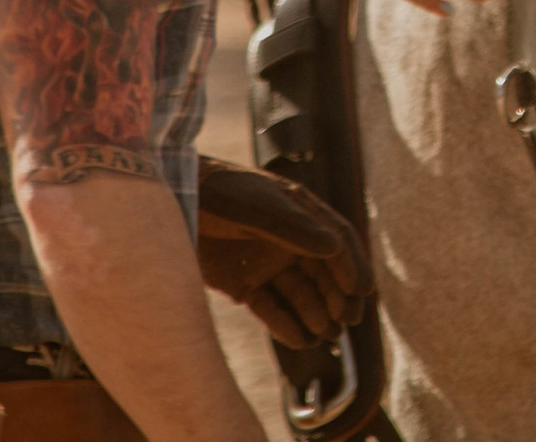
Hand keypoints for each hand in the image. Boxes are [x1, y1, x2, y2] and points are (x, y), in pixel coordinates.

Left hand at [194, 157, 370, 348]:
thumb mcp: (257, 208)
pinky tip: (303, 341)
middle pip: (323, 273)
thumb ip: (293, 228)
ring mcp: (267, 264)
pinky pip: (272, 309)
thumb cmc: (219, 195)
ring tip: (327, 334)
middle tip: (349, 319)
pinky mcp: (245, 286)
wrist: (174, 205)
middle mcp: (289, 241)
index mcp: (300, 213)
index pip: (336, 240)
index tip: (361, 290)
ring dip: (317, 314)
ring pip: (301, 294)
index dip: (352, 264)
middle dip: (338, 296)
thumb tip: (335, 248)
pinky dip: (288, 326)